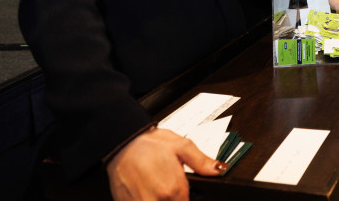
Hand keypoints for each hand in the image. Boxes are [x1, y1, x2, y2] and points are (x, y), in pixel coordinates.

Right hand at [106, 127, 225, 200]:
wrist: (120, 143)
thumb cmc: (149, 143)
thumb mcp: (181, 146)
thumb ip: (202, 162)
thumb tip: (219, 170)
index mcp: (173, 189)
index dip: (188, 198)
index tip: (185, 192)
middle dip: (175, 198)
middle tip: (168, 185)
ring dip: (161, 199)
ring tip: (158, 186)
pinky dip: (147, 199)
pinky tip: (147, 190)